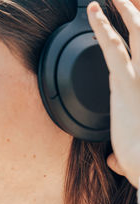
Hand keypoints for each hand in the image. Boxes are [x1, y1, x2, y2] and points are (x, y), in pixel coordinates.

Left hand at [87, 0, 139, 187]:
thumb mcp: (129, 155)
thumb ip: (121, 154)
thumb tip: (112, 162)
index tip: (136, 21)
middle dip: (137, 13)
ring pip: (135, 34)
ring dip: (122, 10)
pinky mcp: (125, 82)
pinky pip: (112, 47)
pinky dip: (103, 28)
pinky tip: (94, 12)